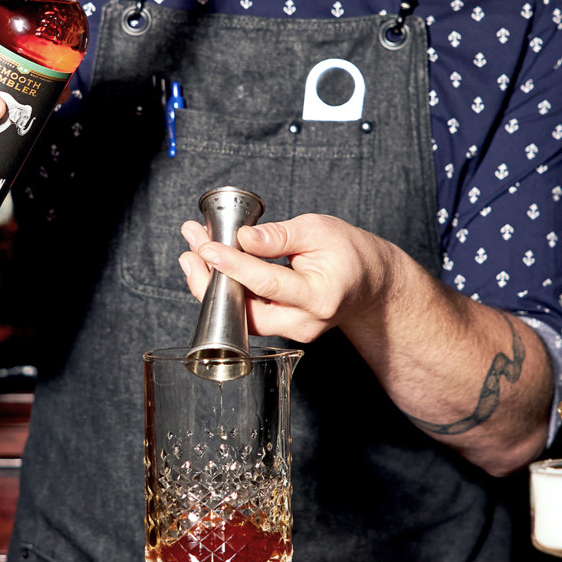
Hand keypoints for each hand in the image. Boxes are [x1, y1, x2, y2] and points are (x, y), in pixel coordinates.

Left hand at [177, 214, 396, 342]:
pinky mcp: (282, 329)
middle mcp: (304, 323)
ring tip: (193, 252)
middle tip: (191, 248)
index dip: (233, 265)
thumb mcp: (319, 230)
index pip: (267, 283)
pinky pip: (247, 313)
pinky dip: (228, 289)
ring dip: (214, 284)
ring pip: (241, 315)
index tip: (207, 247)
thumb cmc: (350, 253)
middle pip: (246, 311)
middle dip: (211, 280)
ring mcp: (292, 331)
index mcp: (320, 297)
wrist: (370, 282)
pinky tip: (211, 266)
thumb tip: (243, 238)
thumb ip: (280, 236)